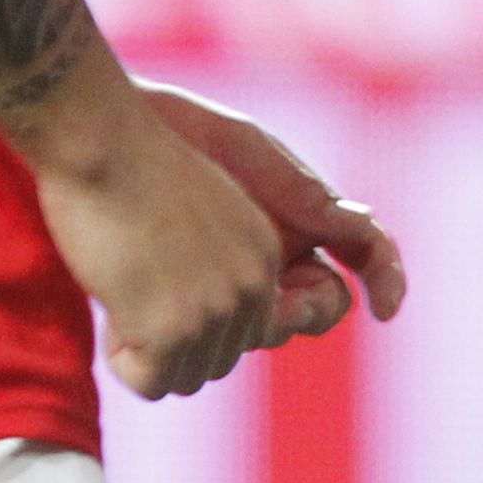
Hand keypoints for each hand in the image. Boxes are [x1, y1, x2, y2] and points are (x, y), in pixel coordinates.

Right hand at [28, 71, 304, 399]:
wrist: (102, 145)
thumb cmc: (133, 170)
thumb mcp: (204, 215)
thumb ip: (219, 266)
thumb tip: (205, 329)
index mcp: (264, 257)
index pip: (241, 335)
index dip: (190, 322)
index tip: (158, 282)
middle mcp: (253, 287)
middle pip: (215, 363)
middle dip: (168, 343)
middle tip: (132, 285)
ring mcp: (217, 312)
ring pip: (183, 378)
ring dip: (145, 350)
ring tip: (124, 288)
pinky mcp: (174, 332)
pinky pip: (150, 384)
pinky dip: (122, 358)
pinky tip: (114, 301)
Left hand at [145, 79, 403, 331]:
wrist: (97, 139)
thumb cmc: (175, 130)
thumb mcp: (248, 151)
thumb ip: (305, 192)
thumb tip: (361, 221)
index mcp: (292, 226)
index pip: (357, 261)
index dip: (384, 281)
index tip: (385, 306)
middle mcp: (263, 267)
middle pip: (308, 312)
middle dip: (298, 312)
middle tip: (273, 305)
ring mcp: (217, 292)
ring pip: (253, 337)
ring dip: (237, 329)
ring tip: (192, 297)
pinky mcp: (163, 314)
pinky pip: (187, 351)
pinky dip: (176, 347)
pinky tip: (143, 323)